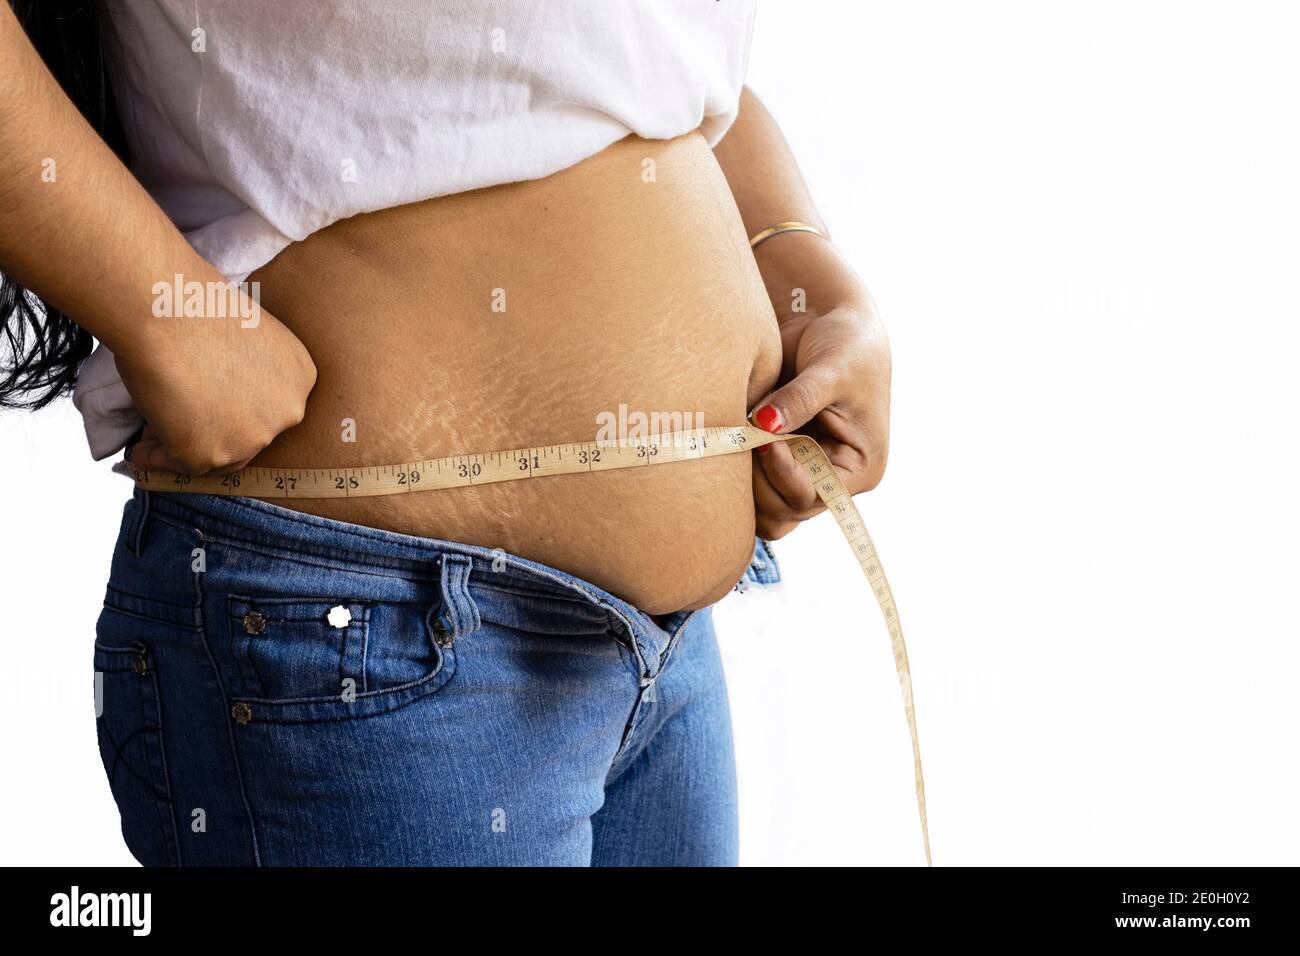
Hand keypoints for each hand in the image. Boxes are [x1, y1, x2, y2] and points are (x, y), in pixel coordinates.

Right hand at [118, 309, 316, 474]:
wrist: (166, 309)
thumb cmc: (194, 308)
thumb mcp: (244, 338)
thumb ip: (245, 373)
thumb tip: (219, 398)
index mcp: (300, 377)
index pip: (272, 408)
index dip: (237, 412)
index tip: (211, 411)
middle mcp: (287, 412)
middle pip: (250, 437)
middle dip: (214, 435)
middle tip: (180, 428)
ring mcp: (252, 437)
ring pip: (218, 457)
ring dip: (185, 448)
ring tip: (151, 439)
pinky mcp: (211, 454)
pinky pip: (180, 467)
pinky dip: (156, 460)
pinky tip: (140, 450)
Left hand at [751, 294, 890, 539]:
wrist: (825, 322)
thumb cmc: (845, 343)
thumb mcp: (831, 369)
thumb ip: (798, 399)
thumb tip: (762, 424)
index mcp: (860, 467)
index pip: (815, 494)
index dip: (784, 473)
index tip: (764, 438)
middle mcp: (831, 480)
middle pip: (785, 512)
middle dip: (759, 481)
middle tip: (742, 438)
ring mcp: (801, 474)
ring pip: (764, 509)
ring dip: (744, 482)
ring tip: (737, 438)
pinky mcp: (776, 463)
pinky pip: (750, 489)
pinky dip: (735, 472)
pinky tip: (731, 437)